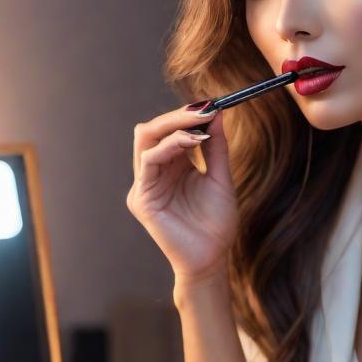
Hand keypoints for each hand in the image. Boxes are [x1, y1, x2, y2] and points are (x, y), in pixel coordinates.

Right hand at [126, 103, 238, 281]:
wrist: (213, 257)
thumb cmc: (216, 222)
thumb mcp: (220, 177)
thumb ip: (216, 147)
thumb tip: (216, 112)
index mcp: (172, 167)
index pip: (170, 131)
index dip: (188, 115)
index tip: (213, 104)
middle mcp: (154, 173)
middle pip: (153, 130)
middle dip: (178, 115)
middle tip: (205, 107)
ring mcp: (144, 185)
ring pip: (146, 140)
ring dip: (174, 126)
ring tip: (200, 123)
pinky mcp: (141, 199)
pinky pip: (149, 161)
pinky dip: (170, 145)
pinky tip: (192, 141)